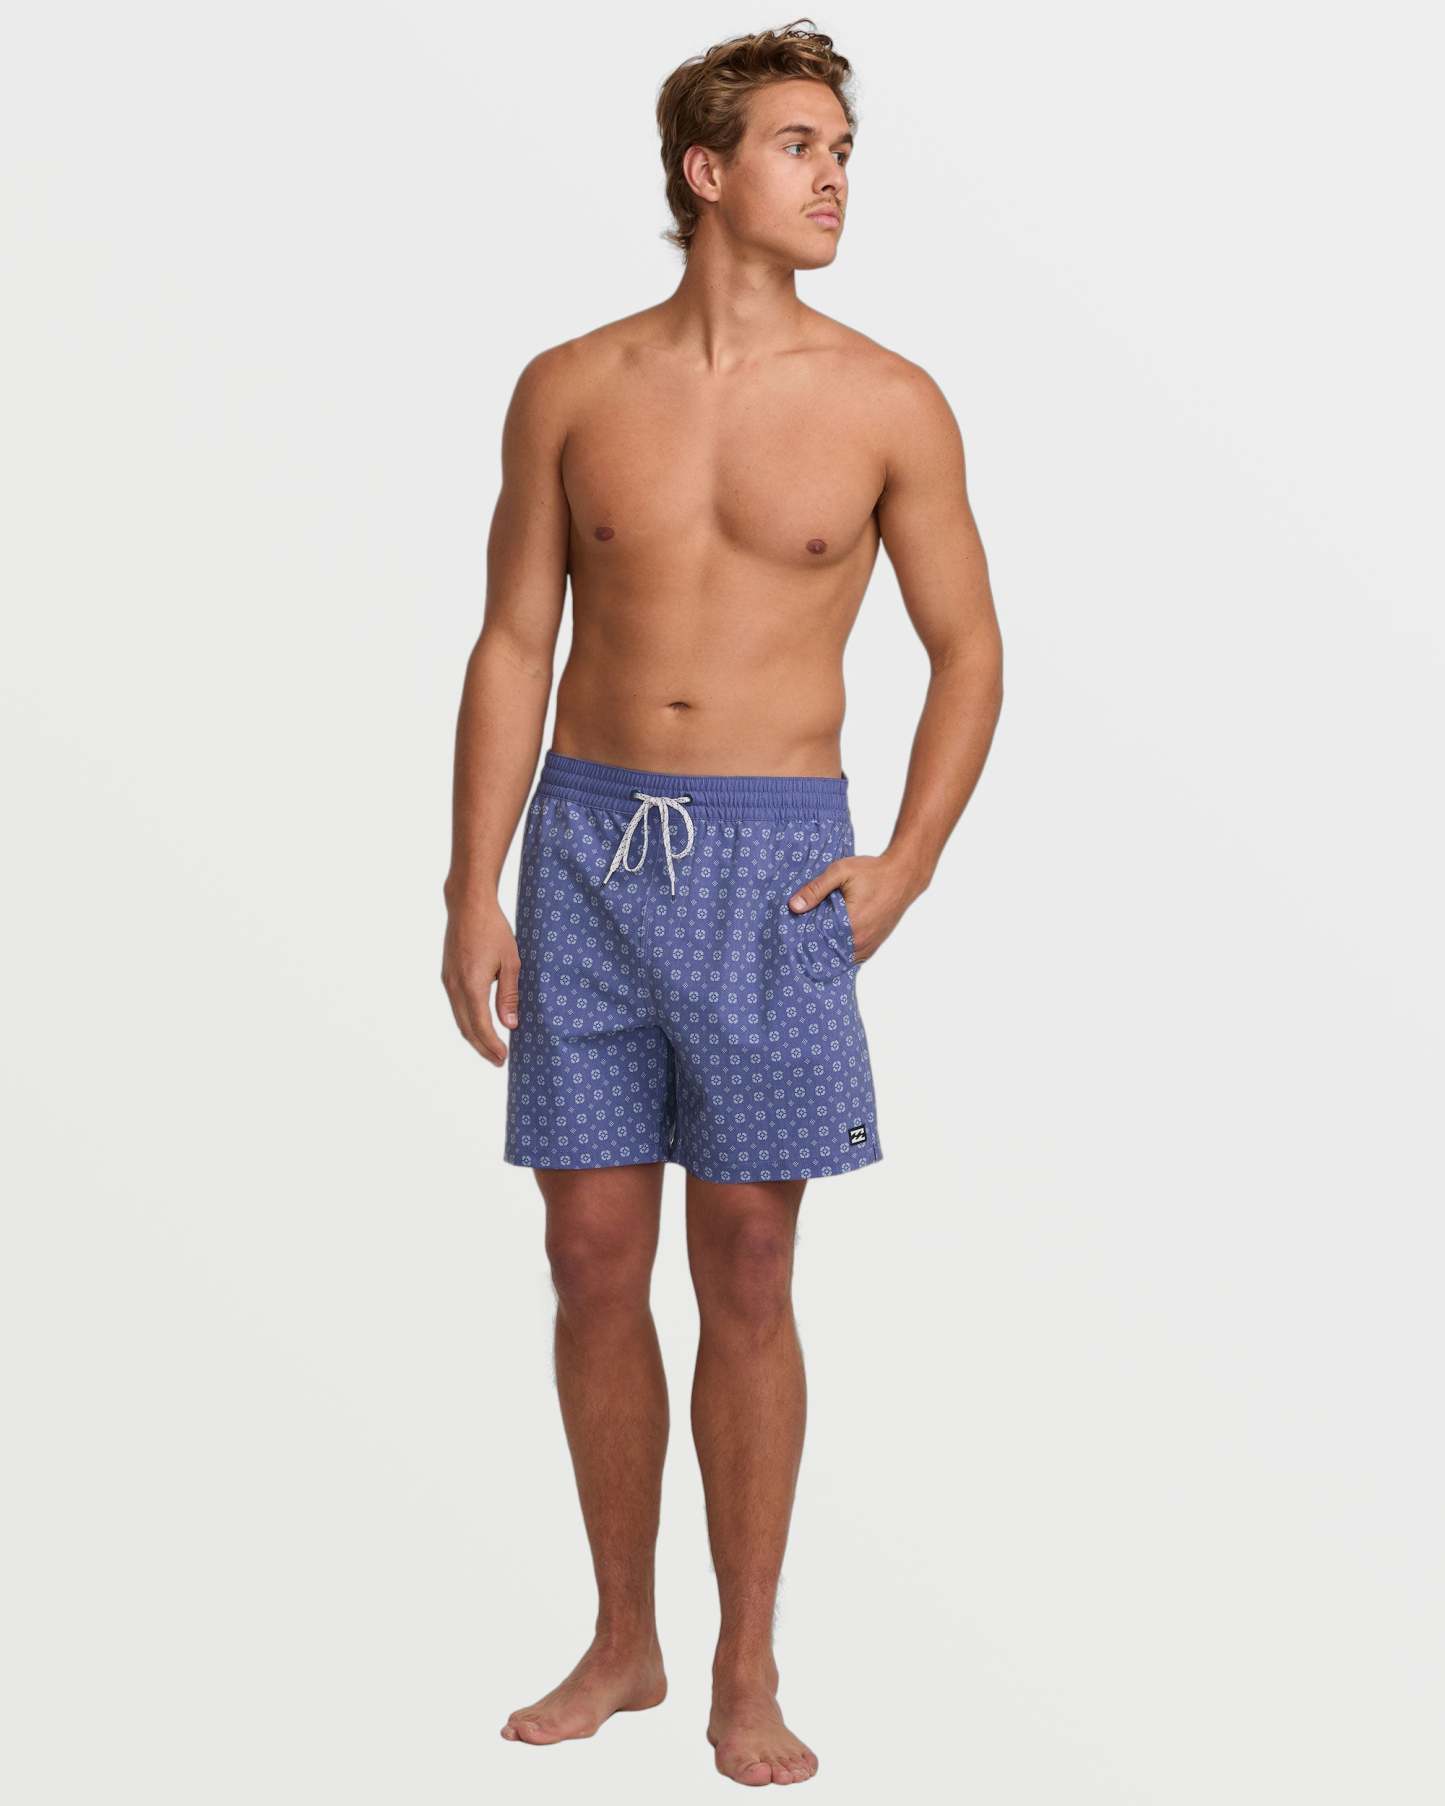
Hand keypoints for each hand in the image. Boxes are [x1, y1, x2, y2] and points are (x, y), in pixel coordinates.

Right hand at [441, 893, 519, 1064]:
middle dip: (482, 1047)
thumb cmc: (493, 929)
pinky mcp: (447, 976)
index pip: (480, 1026)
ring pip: (459, 1018)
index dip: (492, 1045)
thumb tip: (510, 1025)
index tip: (503, 1058)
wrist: (468, 906)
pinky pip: (456, 1006)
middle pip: (466, 1028)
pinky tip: (479, 1024)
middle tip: (498, 1061)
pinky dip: (467, 1021)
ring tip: (490, 1048)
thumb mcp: (510, 962)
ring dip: (474, 1036)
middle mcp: (455, 987)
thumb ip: (509, 996)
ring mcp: (448, 981)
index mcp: (472, 985)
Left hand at [787, 852, 920, 963]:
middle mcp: (861, 941)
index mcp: (851, 925)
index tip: (789, 938)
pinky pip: (852, 957)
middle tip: (795, 941)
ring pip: (841, 959)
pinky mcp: (874, 944)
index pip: (818, 944)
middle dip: (812, 948)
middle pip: (828, 954)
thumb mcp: (840, 872)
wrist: (904, 875)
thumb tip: (793, 906)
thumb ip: (816, 889)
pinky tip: (829, 944)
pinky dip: (840, 953)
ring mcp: (870, 945)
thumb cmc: (874, 871)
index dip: (802, 941)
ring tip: (810, 943)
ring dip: (827, 952)